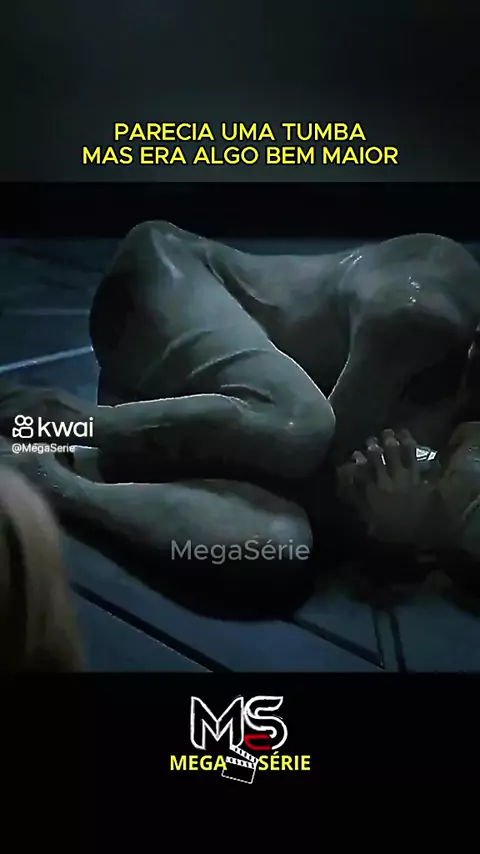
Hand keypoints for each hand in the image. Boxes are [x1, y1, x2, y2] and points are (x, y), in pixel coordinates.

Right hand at [346, 429, 433, 544]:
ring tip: (390, 433)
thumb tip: (349, 488)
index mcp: (373, 494)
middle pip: (378, 459)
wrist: (423, 533)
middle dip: (373, 446)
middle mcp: (386, 482)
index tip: (355, 454)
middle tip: (371, 439)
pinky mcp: (418, 477)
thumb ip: (359, 504)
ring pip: (395, 454)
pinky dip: (410, 445)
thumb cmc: (395, 531)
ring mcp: (403, 478)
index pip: (361, 472)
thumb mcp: (371, 521)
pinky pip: (413, 458)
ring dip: (391, 441)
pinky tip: (408, 437)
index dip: (358, 461)